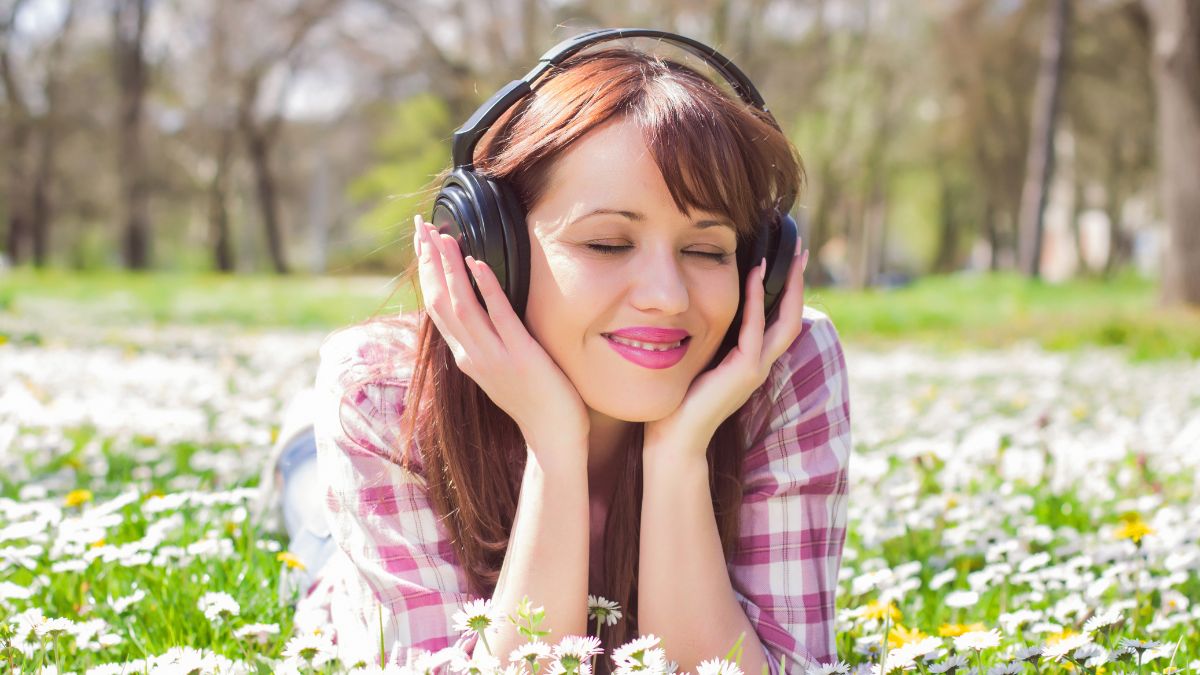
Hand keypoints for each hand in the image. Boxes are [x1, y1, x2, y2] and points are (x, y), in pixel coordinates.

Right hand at [413, 215, 590, 461]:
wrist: (552, 438)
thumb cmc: (534, 402)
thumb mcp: (500, 369)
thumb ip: (487, 341)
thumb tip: (481, 311)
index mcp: (465, 356)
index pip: (437, 307)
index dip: (428, 273)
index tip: (423, 242)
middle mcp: (471, 355)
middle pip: (440, 301)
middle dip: (430, 261)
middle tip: (422, 227)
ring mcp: (493, 356)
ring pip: (461, 305)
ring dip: (450, 267)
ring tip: (443, 236)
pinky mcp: (519, 356)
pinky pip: (499, 316)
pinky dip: (487, 288)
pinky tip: (479, 263)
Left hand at [643, 244, 809, 458]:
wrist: (674, 438)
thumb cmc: (679, 400)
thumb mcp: (697, 358)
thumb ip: (706, 337)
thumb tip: (692, 307)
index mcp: (751, 361)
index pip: (777, 320)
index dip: (786, 290)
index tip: (787, 259)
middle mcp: (760, 364)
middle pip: (792, 317)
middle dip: (797, 282)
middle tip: (800, 248)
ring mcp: (755, 369)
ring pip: (784, 322)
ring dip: (788, 286)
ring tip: (790, 255)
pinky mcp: (744, 372)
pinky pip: (754, 329)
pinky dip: (755, 300)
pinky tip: (754, 275)